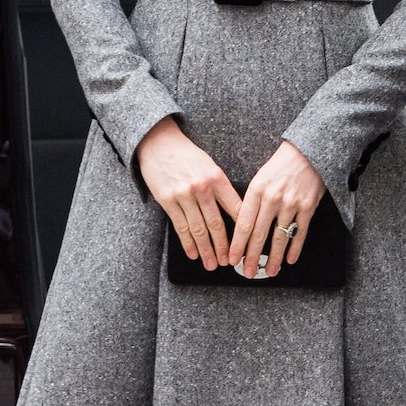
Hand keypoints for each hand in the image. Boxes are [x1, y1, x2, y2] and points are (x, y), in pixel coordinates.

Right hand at [136, 117, 242, 270]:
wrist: (158, 142)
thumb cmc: (186, 154)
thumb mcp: (209, 165)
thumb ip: (220, 187)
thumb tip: (233, 212)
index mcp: (217, 178)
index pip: (235, 208)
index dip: (242, 229)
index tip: (247, 244)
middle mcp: (201, 187)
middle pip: (216, 224)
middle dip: (223, 246)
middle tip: (228, 262)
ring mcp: (183, 195)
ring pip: (198, 229)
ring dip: (206, 250)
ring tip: (211, 263)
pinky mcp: (167, 200)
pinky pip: (180, 226)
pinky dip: (187, 242)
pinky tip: (193, 253)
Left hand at [228, 142, 325, 279]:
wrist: (307, 152)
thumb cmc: (279, 167)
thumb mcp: (258, 179)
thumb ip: (250, 202)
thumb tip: (241, 229)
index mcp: (256, 191)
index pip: (243, 224)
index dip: (237, 245)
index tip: (232, 259)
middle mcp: (272, 199)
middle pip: (259, 235)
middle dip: (251, 257)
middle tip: (248, 272)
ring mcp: (291, 204)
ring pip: (279, 237)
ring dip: (273, 258)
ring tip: (269, 271)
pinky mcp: (308, 207)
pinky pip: (300, 233)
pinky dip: (295, 248)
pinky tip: (290, 260)